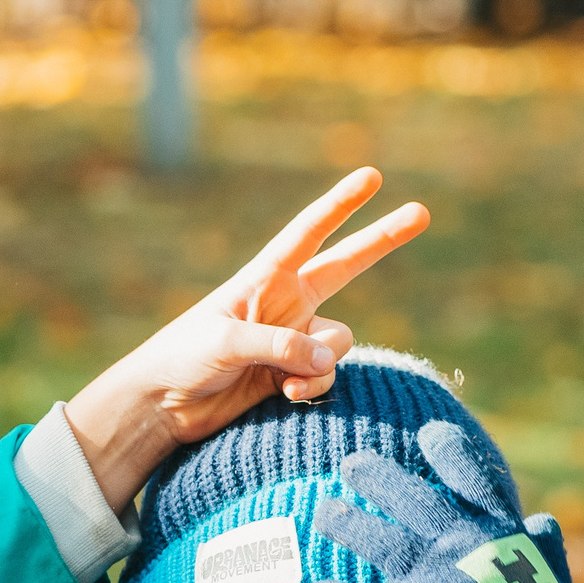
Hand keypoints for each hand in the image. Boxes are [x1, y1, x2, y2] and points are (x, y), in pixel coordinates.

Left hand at [63, 168, 430, 508]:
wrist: (162, 405)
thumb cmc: (183, 359)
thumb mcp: (226, 342)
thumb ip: (280, 346)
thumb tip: (328, 358)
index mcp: (264, 279)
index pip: (309, 233)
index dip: (340, 205)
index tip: (371, 177)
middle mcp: (285, 303)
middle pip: (345, 265)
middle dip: (382, 239)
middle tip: (421, 212)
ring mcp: (292, 339)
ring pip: (339, 340)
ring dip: (324, 361)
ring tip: (288, 383)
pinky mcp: (291, 374)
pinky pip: (326, 374)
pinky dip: (314, 385)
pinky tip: (288, 396)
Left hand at [301, 422, 583, 582]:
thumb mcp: (554, 575)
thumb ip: (540, 545)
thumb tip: (540, 520)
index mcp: (502, 530)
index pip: (473, 476)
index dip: (449, 450)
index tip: (429, 432)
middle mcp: (466, 543)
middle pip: (413, 498)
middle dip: (378, 477)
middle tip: (350, 463)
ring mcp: (437, 576)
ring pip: (380, 539)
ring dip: (347, 523)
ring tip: (322, 512)